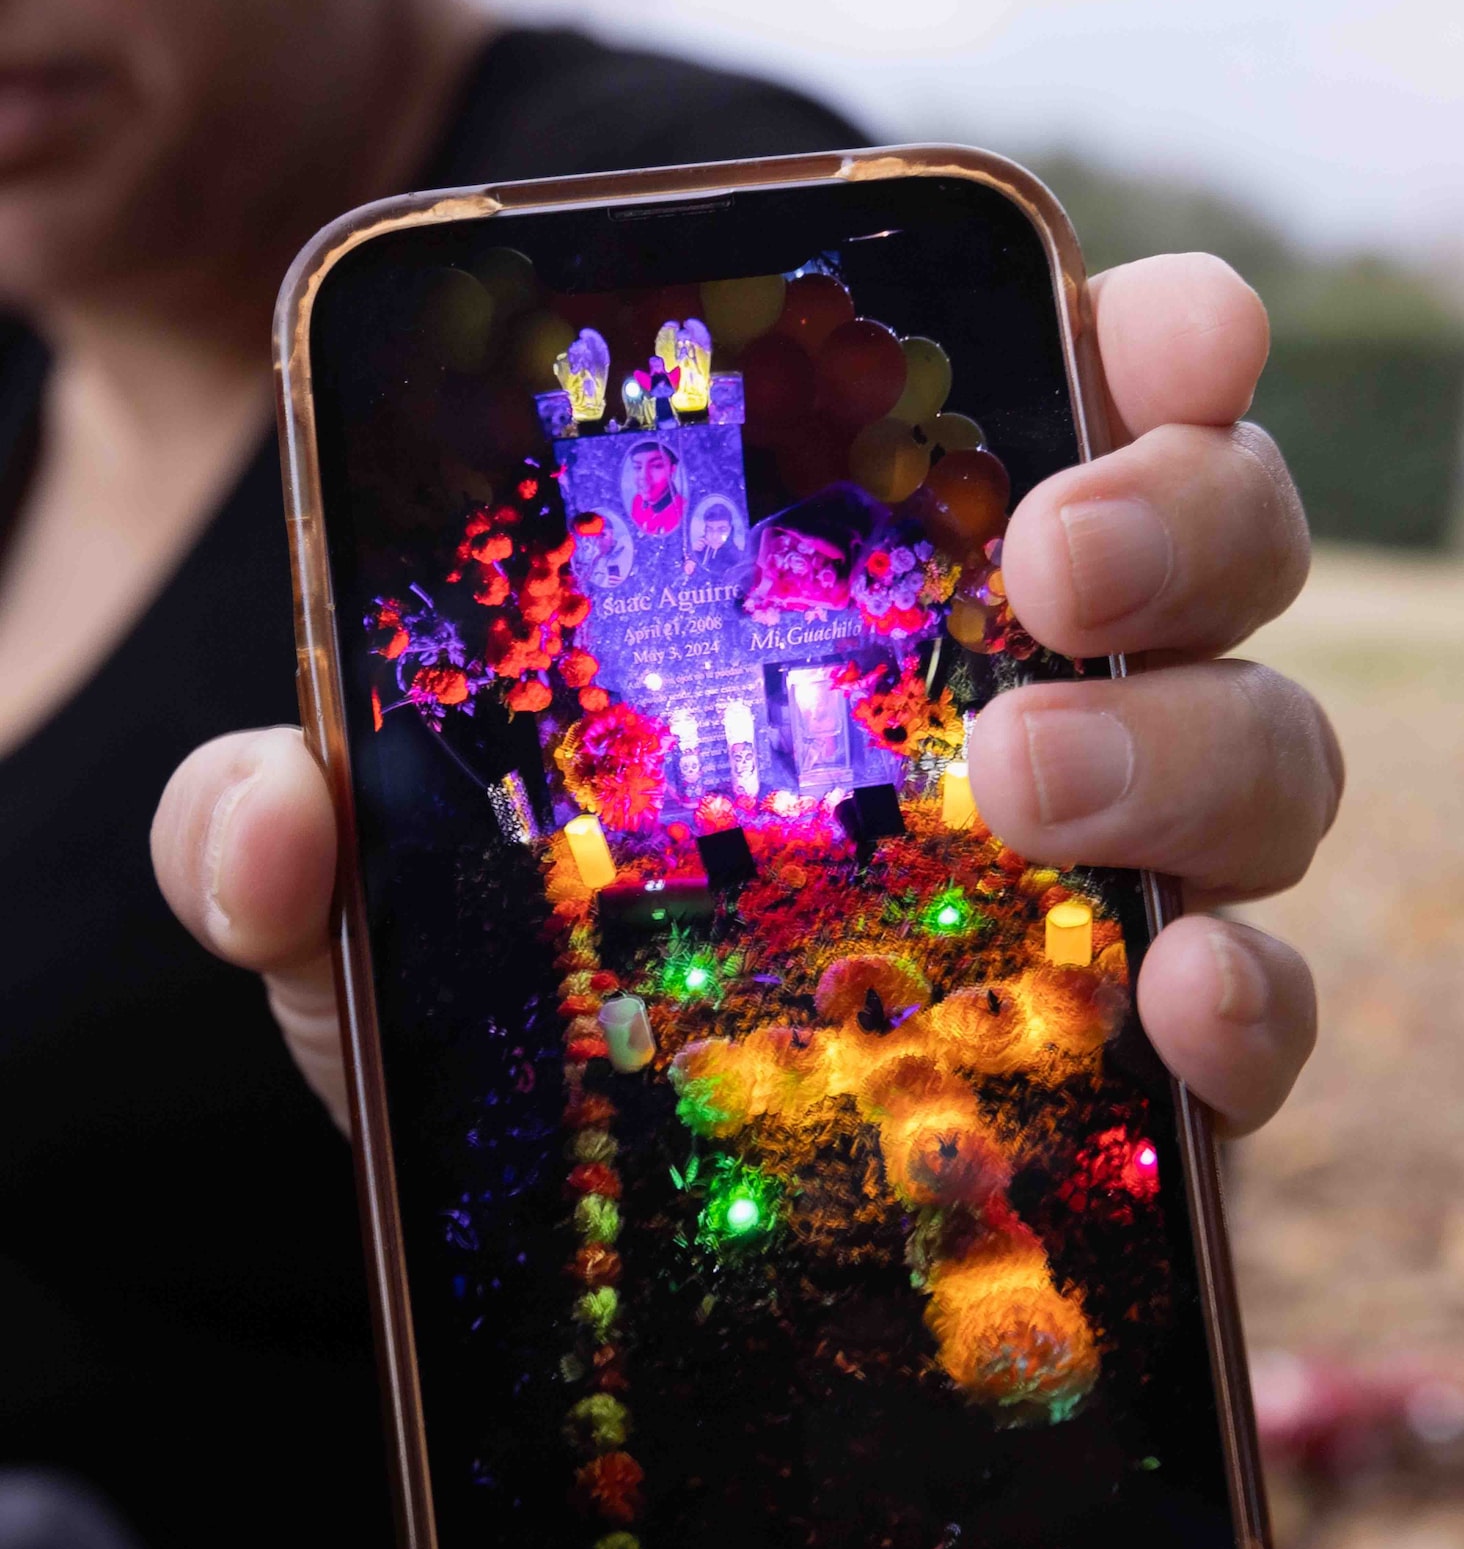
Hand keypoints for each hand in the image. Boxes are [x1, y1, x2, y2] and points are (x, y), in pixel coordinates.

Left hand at [152, 252, 1336, 1138]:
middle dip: (1177, 515)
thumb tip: (274, 816)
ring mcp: (1105, 879)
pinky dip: (1254, 1002)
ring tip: (1029, 792)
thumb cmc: (496, 997)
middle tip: (1051, 569)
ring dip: (1190, 746)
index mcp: (875, 584)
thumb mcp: (372, 897)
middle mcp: (1031, 695)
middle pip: (1213, 542)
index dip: (1150, 339)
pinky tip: (1182, 1004)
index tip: (1151, 328)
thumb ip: (283, 834)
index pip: (1063, 401)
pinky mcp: (1130, 1062)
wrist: (569, 1220)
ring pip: (1264, 749)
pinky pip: (1259, 1003)